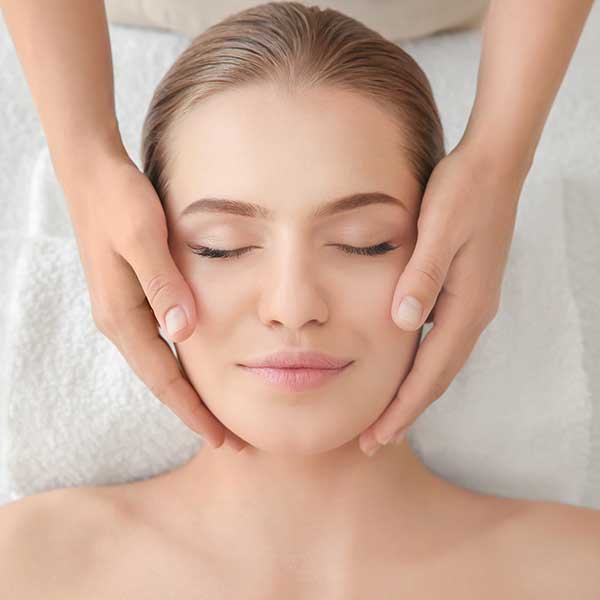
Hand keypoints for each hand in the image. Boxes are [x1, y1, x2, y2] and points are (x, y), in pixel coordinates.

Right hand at [61, 151, 247, 451]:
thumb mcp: (144, 237)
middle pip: (164, 382)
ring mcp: (125, 311)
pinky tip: (201, 371)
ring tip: (222, 416)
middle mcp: (121, 321)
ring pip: (163, 366)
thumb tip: (182, 333)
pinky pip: (161, 345)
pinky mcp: (133, 298)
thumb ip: (163, 284)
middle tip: (234, 441)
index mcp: (123, 315)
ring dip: (191, 393)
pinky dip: (183, 366)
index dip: (193, 410)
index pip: (164, 378)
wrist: (93, 176)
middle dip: (196, 413)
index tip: (222, 438)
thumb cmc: (120, 202)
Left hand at [358, 142, 527, 455]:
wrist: (493, 166)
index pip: (430, 372)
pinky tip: (400, 367)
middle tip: (374, 441)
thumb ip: (422, 275)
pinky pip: (439, 341)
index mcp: (465, 304)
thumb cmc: (463, 193)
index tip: (378, 436)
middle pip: (436, 377)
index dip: (403, 407)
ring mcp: (469, 303)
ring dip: (412, 393)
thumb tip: (404, 323)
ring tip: (384, 416)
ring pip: (438, 362)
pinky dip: (419, 365)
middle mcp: (471, 311)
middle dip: (406, 412)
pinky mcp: (462, 291)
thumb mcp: (439, 229)